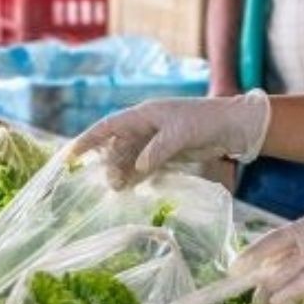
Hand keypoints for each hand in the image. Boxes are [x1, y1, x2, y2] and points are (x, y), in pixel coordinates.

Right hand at [72, 92, 271, 188]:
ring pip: (130, 157)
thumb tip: (136, 169)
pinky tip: (132, 187)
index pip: (108, 126)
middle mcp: (146, 126)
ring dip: (122, 172)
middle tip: (111, 184)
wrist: (234, 125)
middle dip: (109, 163)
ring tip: (119, 189)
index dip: (87, 140)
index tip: (70, 156)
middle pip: (117, 145)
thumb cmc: (206, 121)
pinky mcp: (167, 153)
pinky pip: (144, 165)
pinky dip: (136, 176)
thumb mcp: (180, 134)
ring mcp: (156, 140)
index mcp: (144, 114)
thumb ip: (156, 151)